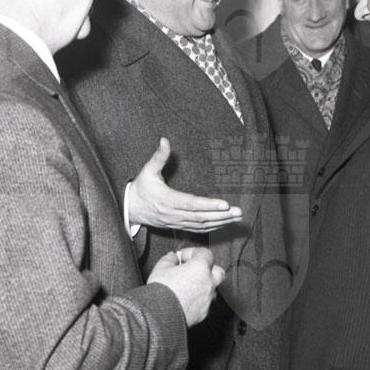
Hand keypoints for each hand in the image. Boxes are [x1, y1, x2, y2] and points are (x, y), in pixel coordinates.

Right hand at [128, 137, 242, 231]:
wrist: (131, 210)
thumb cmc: (141, 189)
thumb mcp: (147, 171)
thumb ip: (158, 156)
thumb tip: (164, 140)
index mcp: (167, 200)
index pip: (191, 204)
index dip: (208, 205)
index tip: (225, 204)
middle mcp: (174, 214)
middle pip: (201, 217)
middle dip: (221, 215)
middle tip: (239, 211)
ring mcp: (177, 222)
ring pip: (202, 225)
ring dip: (221, 222)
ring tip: (237, 217)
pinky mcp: (179, 226)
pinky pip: (199, 229)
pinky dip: (213, 227)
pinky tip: (225, 223)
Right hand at [148, 247, 224, 326]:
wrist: (159, 315)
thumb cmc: (161, 290)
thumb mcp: (161, 267)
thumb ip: (169, 259)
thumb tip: (173, 257)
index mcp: (200, 267)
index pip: (205, 253)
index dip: (192, 252)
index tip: (181, 257)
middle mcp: (208, 282)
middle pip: (217, 271)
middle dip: (207, 269)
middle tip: (192, 270)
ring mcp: (207, 299)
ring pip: (212, 289)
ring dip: (204, 285)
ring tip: (188, 286)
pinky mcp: (203, 313)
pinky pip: (205, 303)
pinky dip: (198, 300)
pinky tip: (186, 300)